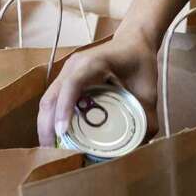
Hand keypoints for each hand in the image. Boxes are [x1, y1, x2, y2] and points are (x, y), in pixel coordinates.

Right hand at [37, 26, 159, 146]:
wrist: (134, 41)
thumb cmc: (141, 61)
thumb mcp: (149, 88)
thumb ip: (148, 116)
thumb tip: (140, 144)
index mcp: (94, 63)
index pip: (72, 85)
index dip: (64, 108)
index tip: (62, 133)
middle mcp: (75, 65)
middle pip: (51, 96)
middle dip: (47, 126)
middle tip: (52, 154)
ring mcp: (67, 71)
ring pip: (48, 99)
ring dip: (46, 124)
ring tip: (51, 150)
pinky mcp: (66, 78)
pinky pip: (53, 99)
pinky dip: (50, 118)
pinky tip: (56, 137)